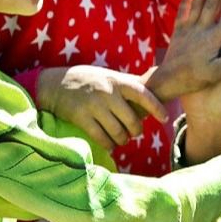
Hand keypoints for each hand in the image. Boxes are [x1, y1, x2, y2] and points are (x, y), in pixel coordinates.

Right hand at [37, 65, 167, 150]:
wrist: (55, 84)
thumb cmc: (90, 80)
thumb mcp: (110, 76)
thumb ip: (130, 83)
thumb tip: (157, 85)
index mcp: (117, 81)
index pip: (142, 94)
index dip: (156, 107)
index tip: (165, 119)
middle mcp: (107, 93)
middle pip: (132, 120)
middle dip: (136, 130)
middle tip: (134, 132)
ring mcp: (93, 105)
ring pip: (118, 132)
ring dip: (122, 139)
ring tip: (122, 138)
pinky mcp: (81, 118)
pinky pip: (101, 138)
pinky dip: (109, 145)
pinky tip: (110, 145)